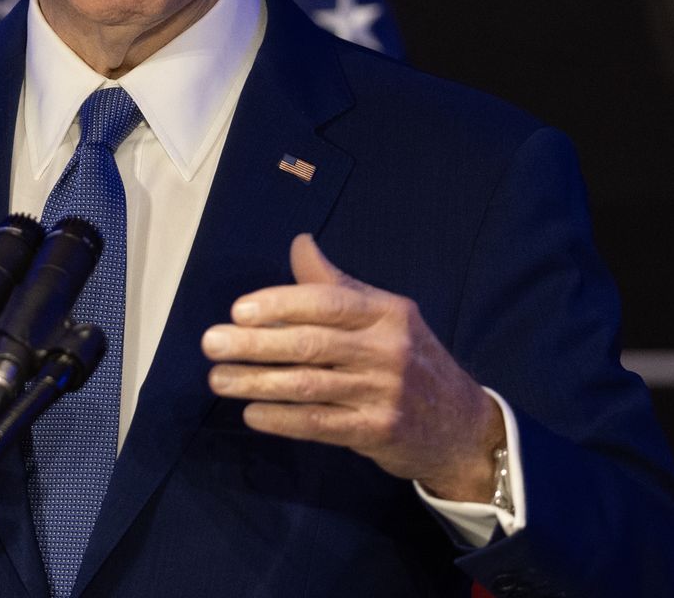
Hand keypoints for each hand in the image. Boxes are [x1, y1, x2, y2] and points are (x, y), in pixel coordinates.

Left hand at [201, 234, 502, 501]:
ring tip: (218, 380)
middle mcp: (388, 350)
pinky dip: (281, 419)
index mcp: (387, 313)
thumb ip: (337, 284)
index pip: (327, 302)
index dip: (280, 304)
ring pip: (308, 385)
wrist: (462, 425)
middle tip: (211, 344)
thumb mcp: (386, 315)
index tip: (238, 310)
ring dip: (256, 383)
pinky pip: (320, 424)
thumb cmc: (410, 359)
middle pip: (310, 344)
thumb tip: (300, 242)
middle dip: (254, 344)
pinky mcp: (378, 431)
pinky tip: (252, 414)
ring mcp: (384, 393)